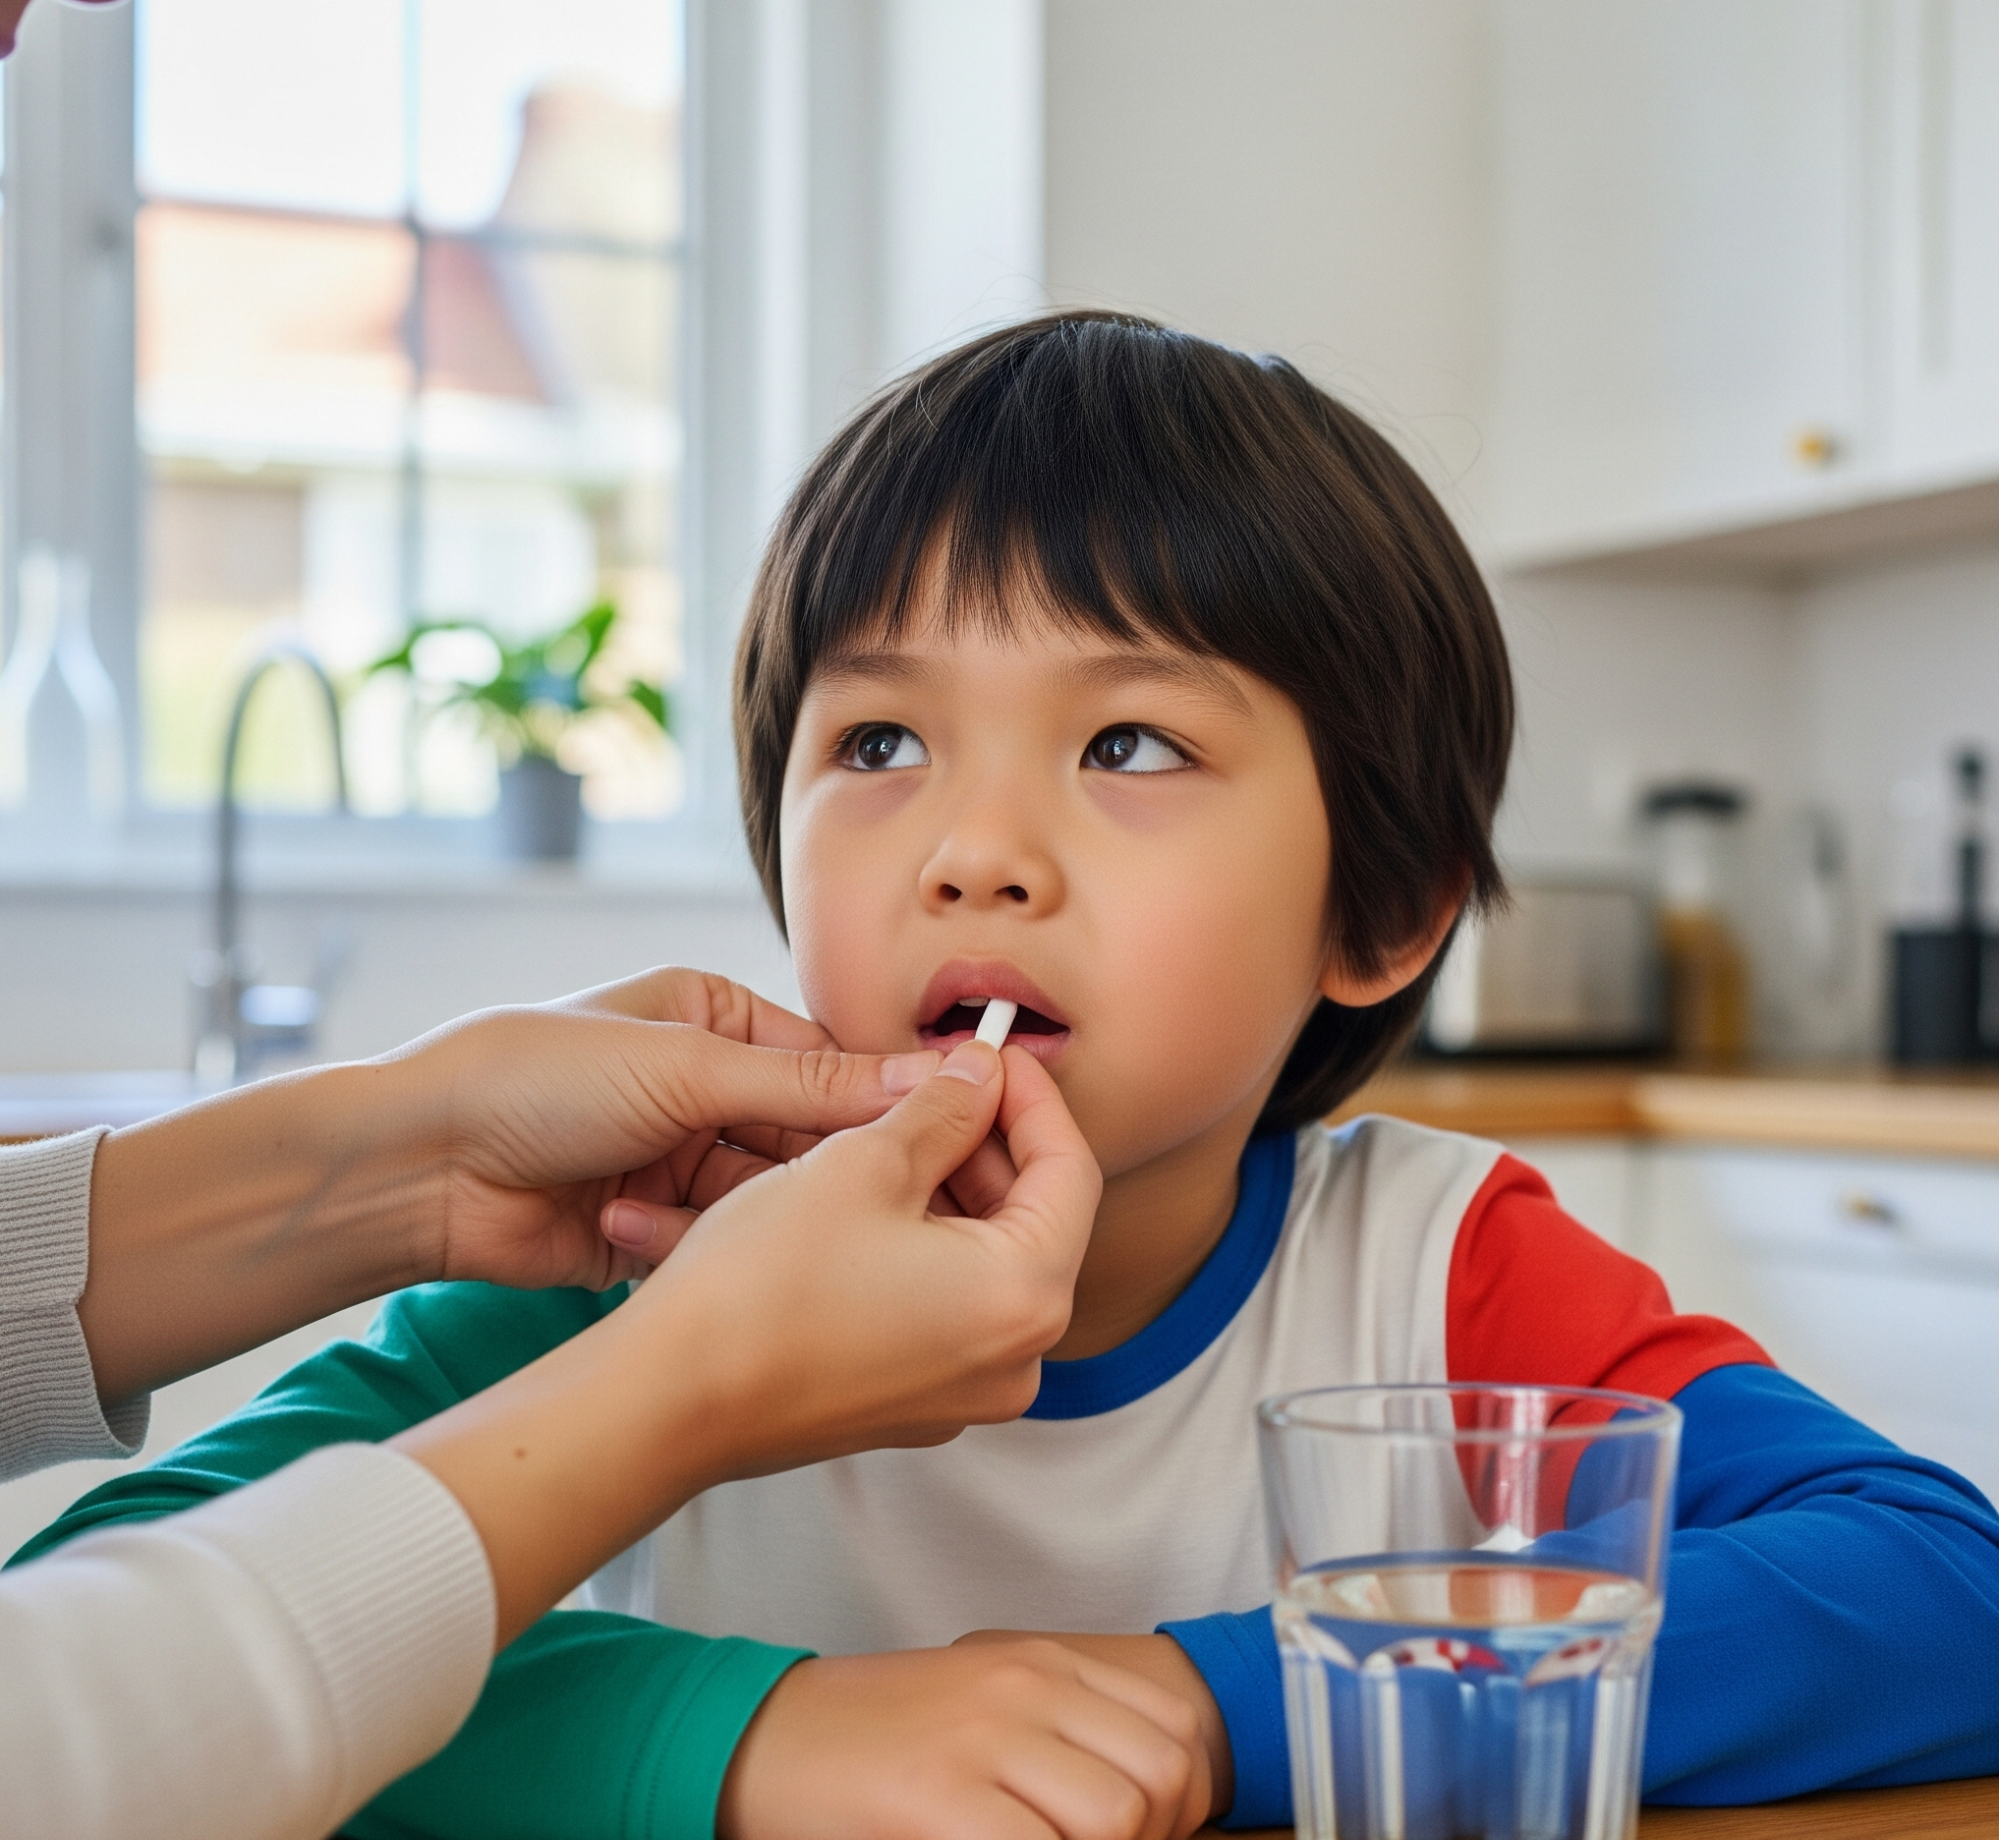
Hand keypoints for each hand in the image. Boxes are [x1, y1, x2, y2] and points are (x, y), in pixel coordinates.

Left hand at [81, 967, 940, 1404]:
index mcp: (718, 1020)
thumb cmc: (536, 1075)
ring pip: (771, 1200)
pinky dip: (706, 1247)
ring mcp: (683, 1162)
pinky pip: (720, 1244)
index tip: (950, 1138)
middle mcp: (708, 1089)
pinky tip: (680, 1242)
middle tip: (892, 1206)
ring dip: (761, 1214)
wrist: (420, 1166)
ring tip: (772, 1228)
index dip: (888, 1103)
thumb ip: (812, 1082)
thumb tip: (929, 1076)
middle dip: (835, 1172)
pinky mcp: (657, 1231)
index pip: (833, 1062)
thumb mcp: (688, 1064)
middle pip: (811, 1138)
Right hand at [398, 1039, 1102, 1643]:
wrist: (667, 1400)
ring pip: (984, 1262)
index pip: (1072, 1171)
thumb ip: (942, 1109)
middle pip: (1034, 1220)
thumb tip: (980, 1074)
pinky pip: (942, 1306)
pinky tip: (864, 1198)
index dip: (1031, 1097)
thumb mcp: (864, 1163)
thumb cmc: (762, 1285)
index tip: (990, 1054)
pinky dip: (918, 1246)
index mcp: (1026, 1298)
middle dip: (984, 1142)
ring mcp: (964, 1394)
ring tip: (888, 1130)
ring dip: (947, 1189)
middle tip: (935, 1082)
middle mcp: (1016, 1362)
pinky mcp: (911, 1405)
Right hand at [715, 1642, 1206, 1839]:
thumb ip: (1058, 1738)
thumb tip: (1141, 1811)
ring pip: (1117, 1817)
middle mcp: (1026, 1687)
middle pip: (1162, 1777)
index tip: (1145, 1839)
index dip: (1181, 1805)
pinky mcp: (939, 1794)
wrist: (764, 1735)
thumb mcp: (982, 1708)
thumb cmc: (874, 1736)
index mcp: (1043, 1662)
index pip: (1175, 1728)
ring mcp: (984, 1737)